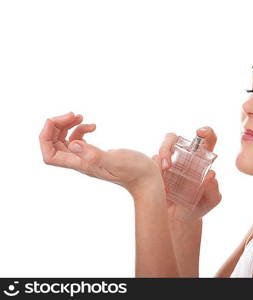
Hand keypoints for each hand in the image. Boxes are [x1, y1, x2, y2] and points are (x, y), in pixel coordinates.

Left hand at [39, 112, 161, 193]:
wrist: (147, 179)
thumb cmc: (134, 171)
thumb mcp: (115, 160)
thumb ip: (94, 154)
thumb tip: (73, 144)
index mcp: (81, 164)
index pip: (49, 155)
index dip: (46, 136)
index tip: (56, 121)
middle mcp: (81, 162)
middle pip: (54, 145)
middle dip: (56, 126)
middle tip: (73, 114)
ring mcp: (88, 159)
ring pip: (65, 142)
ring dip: (68, 126)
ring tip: (81, 116)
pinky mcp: (96, 155)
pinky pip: (79, 141)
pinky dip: (81, 130)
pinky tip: (93, 126)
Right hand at [151, 127, 221, 221]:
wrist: (180, 220)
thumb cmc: (198, 206)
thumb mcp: (211, 200)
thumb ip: (214, 190)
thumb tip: (211, 175)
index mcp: (201, 160)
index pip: (206, 138)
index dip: (205, 131)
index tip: (200, 132)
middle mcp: (184, 157)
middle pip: (173, 138)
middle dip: (167, 145)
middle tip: (168, 165)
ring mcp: (168, 162)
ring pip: (159, 149)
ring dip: (159, 158)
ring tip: (162, 173)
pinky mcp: (155, 170)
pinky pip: (150, 162)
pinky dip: (152, 170)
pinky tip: (158, 184)